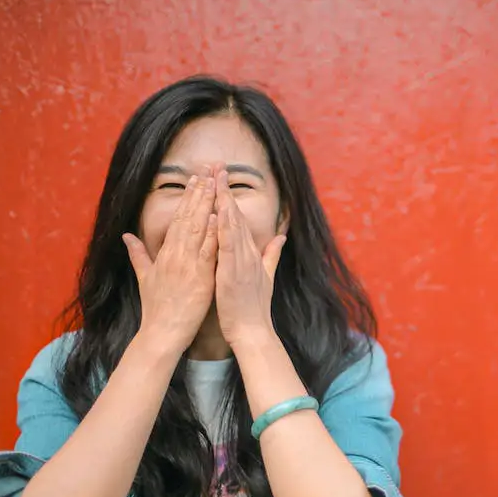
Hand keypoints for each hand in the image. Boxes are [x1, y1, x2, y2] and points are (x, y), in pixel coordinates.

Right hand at [122, 174, 217, 354]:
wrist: (162, 333)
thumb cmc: (156, 308)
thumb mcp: (144, 277)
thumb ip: (138, 254)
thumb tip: (126, 236)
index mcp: (165, 254)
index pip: (178, 220)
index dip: (187, 199)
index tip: (195, 180)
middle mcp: (175, 255)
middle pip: (188, 218)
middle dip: (198, 194)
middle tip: (207, 172)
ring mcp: (187, 266)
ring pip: (198, 230)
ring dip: (207, 206)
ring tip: (214, 185)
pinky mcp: (200, 278)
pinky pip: (208, 252)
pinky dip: (213, 234)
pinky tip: (218, 217)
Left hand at [214, 173, 286, 346]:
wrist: (254, 330)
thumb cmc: (254, 307)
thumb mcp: (266, 277)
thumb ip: (273, 254)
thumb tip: (281, 236)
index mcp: (250, 253)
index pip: (238, 219)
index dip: (229, 197)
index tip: (221, 177)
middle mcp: (247, 253)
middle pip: (235, 215)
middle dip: (225, 190)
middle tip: (218, 166)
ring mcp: (241, 261)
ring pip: (231, 225)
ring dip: (223, 201)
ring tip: (216, 180)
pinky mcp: (233, 272)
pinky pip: (227, 246)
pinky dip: (223, 228)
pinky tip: (217, 212)